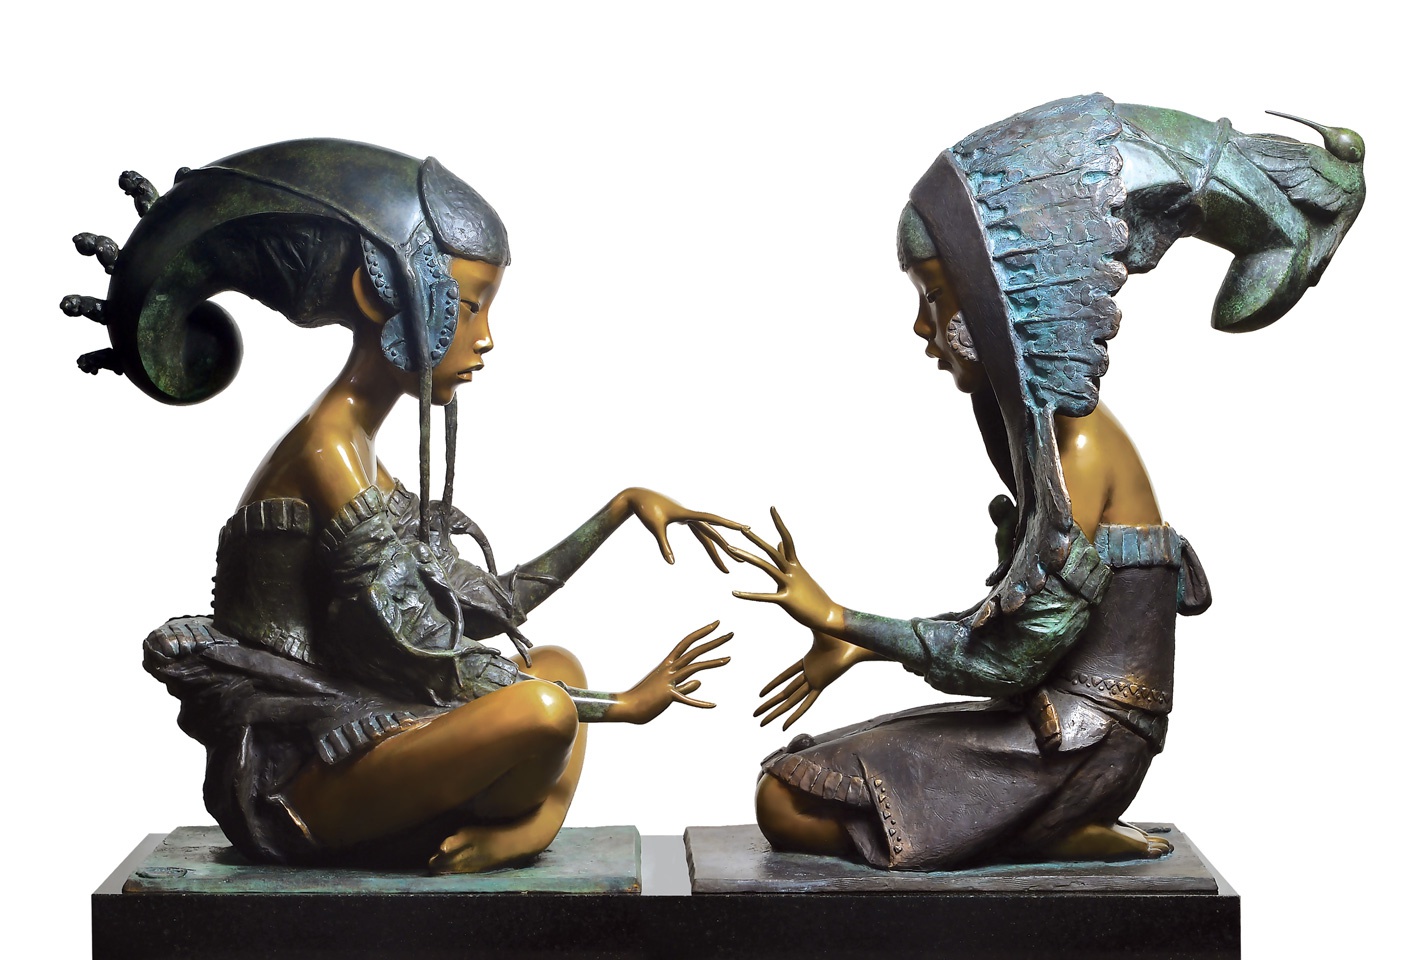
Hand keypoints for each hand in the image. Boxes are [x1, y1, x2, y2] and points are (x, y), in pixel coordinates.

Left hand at [614, 487, 745, 571]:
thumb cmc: (645, 510)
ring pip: (707, 535)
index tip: (743, 528)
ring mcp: (688, 517)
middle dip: (726, 549)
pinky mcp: (683, 519)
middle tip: (740, 563)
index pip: (712, 520)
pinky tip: (713, 547)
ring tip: (727, 566)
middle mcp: (691, 515)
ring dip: (717, 550)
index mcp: (687, 514)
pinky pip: (700, 533)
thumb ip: (664, 545)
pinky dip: (707, 542)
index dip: (728, 525)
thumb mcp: (655, 528)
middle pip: (713, 534)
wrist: (637, 497)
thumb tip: (671, 563)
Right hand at [615, 621, 732, 723]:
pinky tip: (713, 705)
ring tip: (729, 658)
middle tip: (731, 634)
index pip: (687, 643)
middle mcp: (668, 669)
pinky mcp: (667, 696)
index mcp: (667, 665)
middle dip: (713, 642)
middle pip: (694, 651)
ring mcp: (667, 681)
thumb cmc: (645, 698)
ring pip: (694, 667)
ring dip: (712, 662)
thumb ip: (685, 686)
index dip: (701, 633)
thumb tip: (699, 681)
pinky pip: (686, 698)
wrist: (626, 707)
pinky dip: (700, 703)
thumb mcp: (667, 690)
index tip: (716, 624)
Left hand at [717, 508, 843, 633]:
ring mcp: (790, 585)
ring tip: (731, 550)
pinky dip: (749, 595)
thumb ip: (787, 557)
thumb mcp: (801, 574)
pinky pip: (765, 597)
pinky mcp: (787, 600)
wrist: (828, 616)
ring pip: (767, 567)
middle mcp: (793, 571)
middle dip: (757, 539)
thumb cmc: (813, 596)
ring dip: (748, 557)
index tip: (772, 509)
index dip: (779, 523)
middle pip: (772, 551)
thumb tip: (777, 541)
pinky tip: (734, 593)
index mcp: (796, 565)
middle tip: (742, 528)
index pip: (787, 539)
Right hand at [755, 630, 875, 729]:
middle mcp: (810, 674)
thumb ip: (809, 619)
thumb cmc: (839, 632)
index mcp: (809, 662)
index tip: (761, 693)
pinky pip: (805, 704)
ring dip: (775, 712)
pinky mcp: (821, 686)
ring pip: (790, 701)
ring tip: (761, 722)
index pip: (786, 676)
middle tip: (755, 713)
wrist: (853, 641)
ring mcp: (815, 681)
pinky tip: (784, 726)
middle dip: (769, 705)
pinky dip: (794, 715)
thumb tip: (801, 603)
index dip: (773, 684)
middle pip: (785, 693)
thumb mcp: (817, 626)